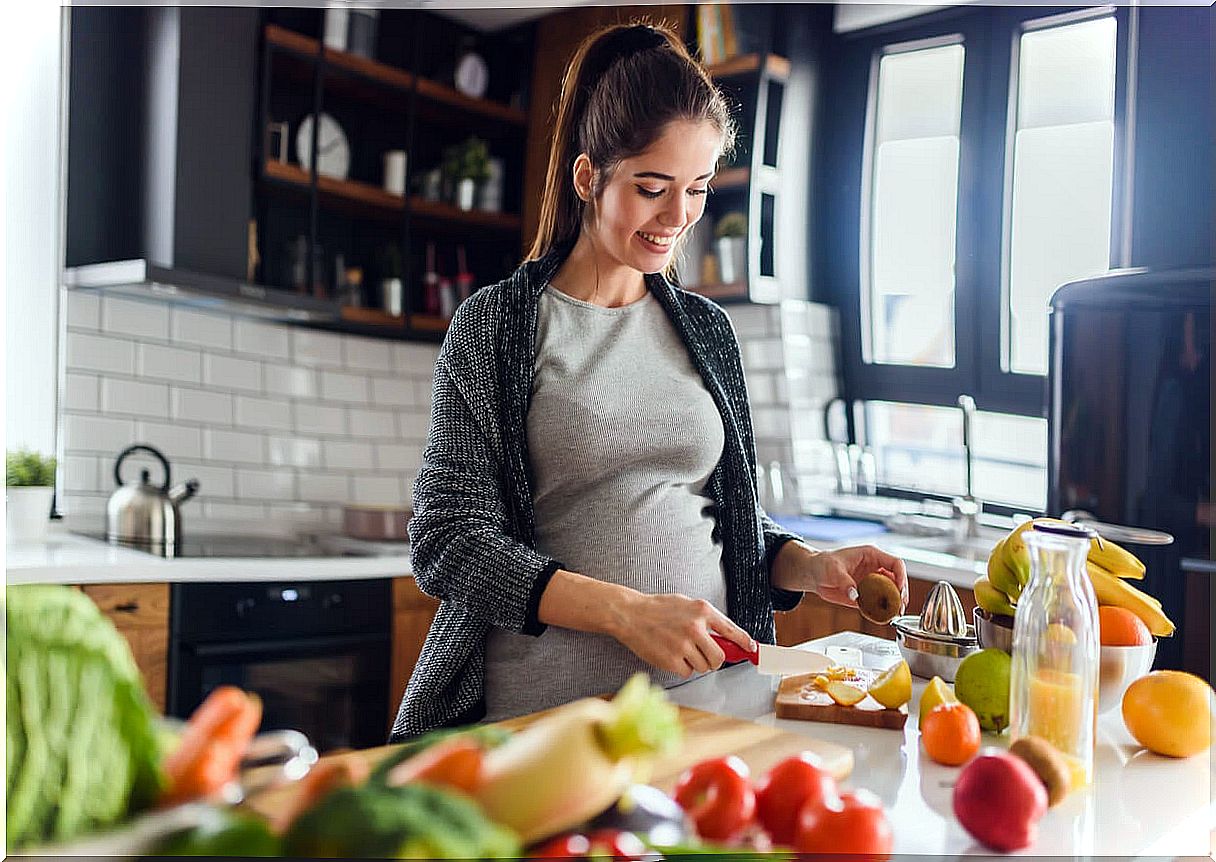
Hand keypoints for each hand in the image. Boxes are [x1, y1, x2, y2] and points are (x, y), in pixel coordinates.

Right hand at [610, 592, 755, 678]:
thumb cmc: (657, 609)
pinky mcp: (672, 660)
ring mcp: (684, 645)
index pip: (732, 630)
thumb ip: (705, 619)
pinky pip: (687, 673)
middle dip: (713, 660)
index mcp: (702, 610)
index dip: (745, 643)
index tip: (752, 650)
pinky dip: (681, 668)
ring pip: (703, 667)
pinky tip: (670, 655)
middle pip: (719, 658)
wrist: (630, 614)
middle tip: (703, 655)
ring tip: (680, 650)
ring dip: (695, 663)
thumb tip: (725, 637)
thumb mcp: (685, 604)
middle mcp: (696, 628)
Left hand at [803, 545, 908, 609]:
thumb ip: (845, 581)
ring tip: (895, 613)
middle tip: (900, 606)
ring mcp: (872, 582)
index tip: (900, 589)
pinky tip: (883, 616)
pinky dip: (882, 610)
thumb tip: (855, 594)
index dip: (901, 576)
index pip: (895, 563)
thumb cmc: (822, 563)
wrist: (813, 574)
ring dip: (894, 603)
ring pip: (891, 592)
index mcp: (871, 556)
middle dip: (901, 593)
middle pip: (897, 580)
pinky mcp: (866, 594)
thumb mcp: (833, 569)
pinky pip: (878, 603)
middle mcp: (875, 569)